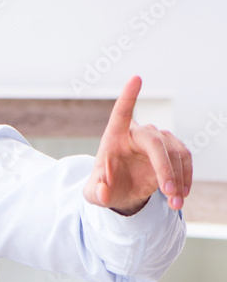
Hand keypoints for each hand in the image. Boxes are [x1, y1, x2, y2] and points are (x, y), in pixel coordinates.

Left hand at [84, 76, 191, 214]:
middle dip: (164, 168)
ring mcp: (157, 139)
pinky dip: (186, 178)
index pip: (121, 113)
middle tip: (168, 192)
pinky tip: (180, 196)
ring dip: (178, 179)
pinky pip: (184, 159)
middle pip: (155, 143)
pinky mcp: (171, 149)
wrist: (120, 191)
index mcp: (113, 137)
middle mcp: (136, 133)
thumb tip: (102, 192)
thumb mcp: (95, 194)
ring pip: (175, 153)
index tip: (136, 78)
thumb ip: (97, 192)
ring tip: (175, 203)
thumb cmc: (104, 187)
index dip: (128, 96)